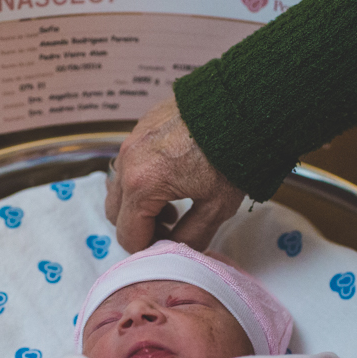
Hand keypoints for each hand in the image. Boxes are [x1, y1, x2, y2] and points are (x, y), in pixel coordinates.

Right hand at [106, 98, 244, 252]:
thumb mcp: (216, 207)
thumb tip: (177, 251)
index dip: (147, 249)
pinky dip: (141, 179)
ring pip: (119, 188)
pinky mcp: (140, 127)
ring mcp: (130, 142)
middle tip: (171, 227)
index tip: (168, 247)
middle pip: (116, 214)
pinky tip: (171, 178)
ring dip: (139, 203)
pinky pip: (128, 163)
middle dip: (140, 227)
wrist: (240, 106)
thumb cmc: (230, 156)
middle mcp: (128, 163)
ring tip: (173, 203)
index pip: (128, 235)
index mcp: (142, 186)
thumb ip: (191, 237)